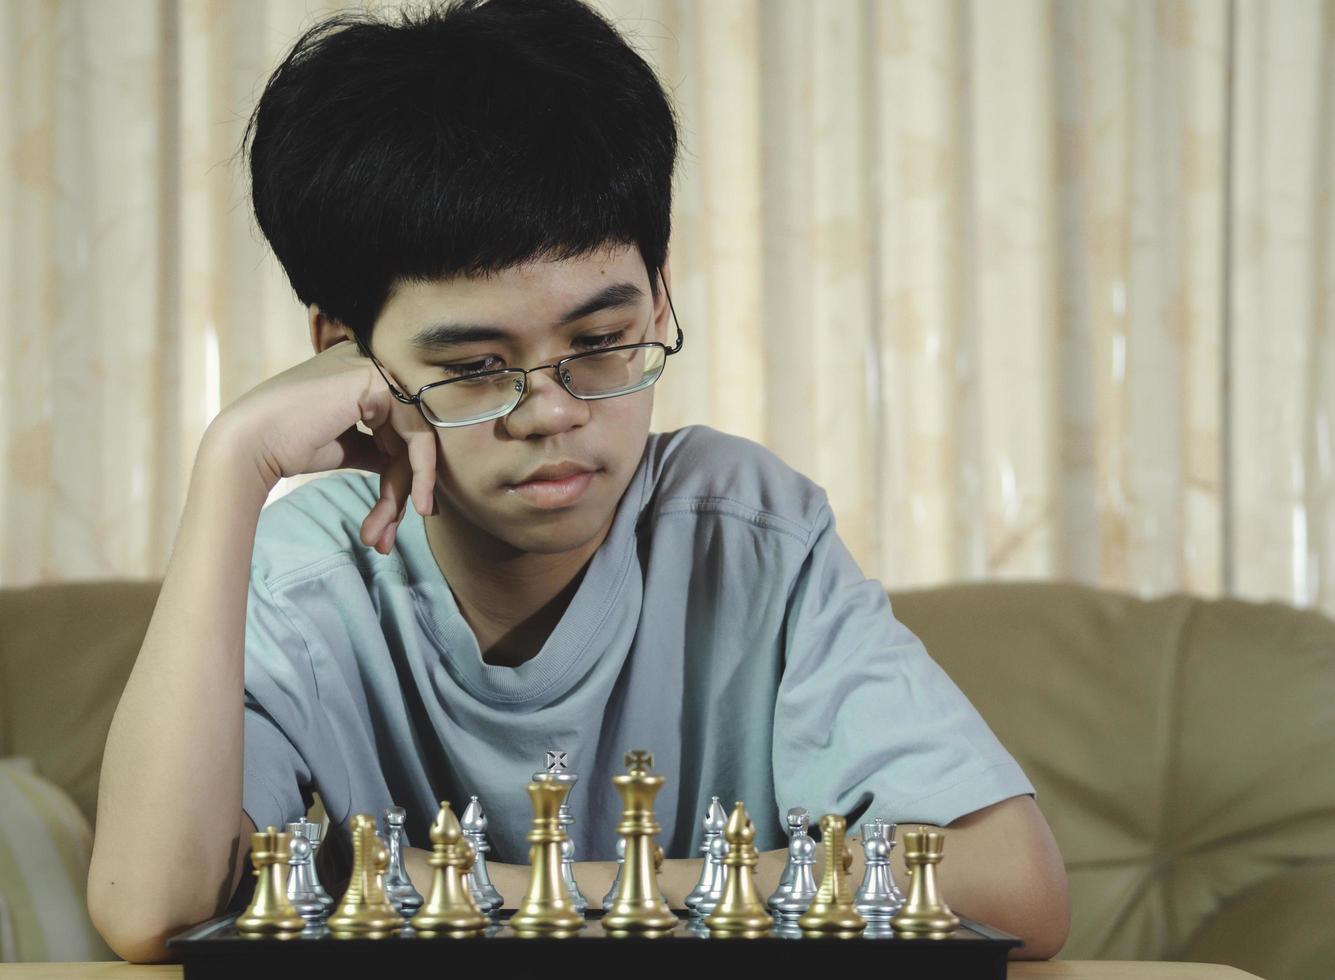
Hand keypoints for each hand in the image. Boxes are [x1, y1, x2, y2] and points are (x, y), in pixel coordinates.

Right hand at [209, 338, 437, 553]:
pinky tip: (415, 507)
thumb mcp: (343, 446)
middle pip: (407, 437)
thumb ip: (375, 448)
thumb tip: (406, 466)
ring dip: (400, 495)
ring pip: (414, 441)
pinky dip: (420, 475)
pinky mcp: (378, 382)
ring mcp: (377, 369)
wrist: (248, 444)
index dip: (402, 476)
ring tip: (381, 537)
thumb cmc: (285, 446)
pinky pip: (417, 434)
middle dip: (399, 493)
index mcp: (361, 375)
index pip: (398, 429)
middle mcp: (373, 364)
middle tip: (384, 540)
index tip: (398, 519)